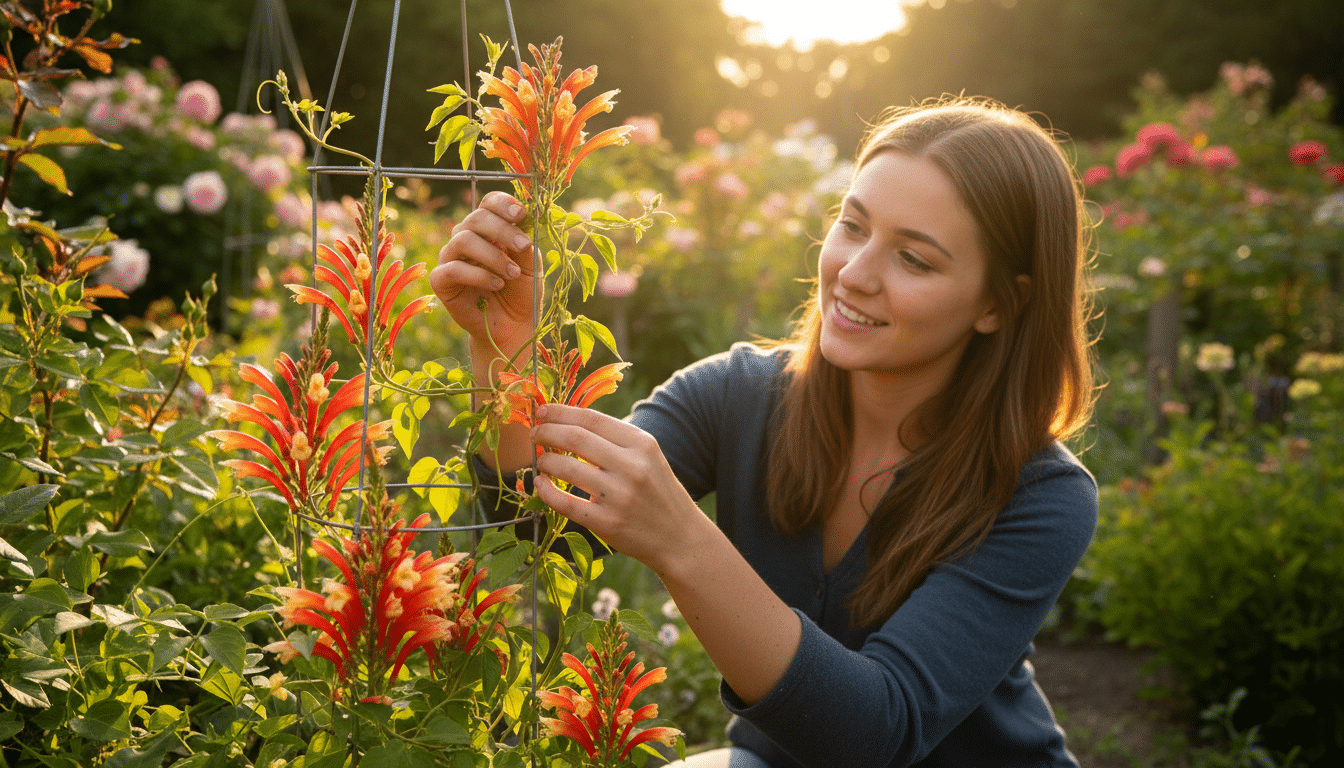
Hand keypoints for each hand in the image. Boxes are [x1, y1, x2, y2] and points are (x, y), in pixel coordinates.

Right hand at [429, 191, 536, 345]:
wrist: (513, 325)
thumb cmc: (521, 291)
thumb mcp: (530, 265)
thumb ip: (525, 243)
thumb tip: (527, 218)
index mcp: (488, 229)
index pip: (489, 204)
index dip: (503, 204)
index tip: (521, 214)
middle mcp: (466, 238)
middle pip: (476, 218)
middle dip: (502, 230)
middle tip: (523, 246)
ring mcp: (451, 258)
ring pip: (463, 240)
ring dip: (492, 255)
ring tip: (512, 273)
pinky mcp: (442, 281)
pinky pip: (453, 269)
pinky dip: (478, 275)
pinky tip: (497, 284)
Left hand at [532, 404, 803, 705]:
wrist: (680, 538)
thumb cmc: (657, 493)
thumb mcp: (647, 457)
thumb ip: (616, 440)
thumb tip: (569, 423)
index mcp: (642, 444)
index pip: (592, 419)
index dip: (561, 412)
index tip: (542, 411)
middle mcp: (632, 466)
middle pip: (575, 438)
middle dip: (547, 432)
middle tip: (533, 433)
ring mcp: (619, 496)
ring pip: (566, 468)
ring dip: (546, 460)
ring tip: (540, 459)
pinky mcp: (608, 523)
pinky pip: (565, 502)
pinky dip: (546, 491)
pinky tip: (540, 485)